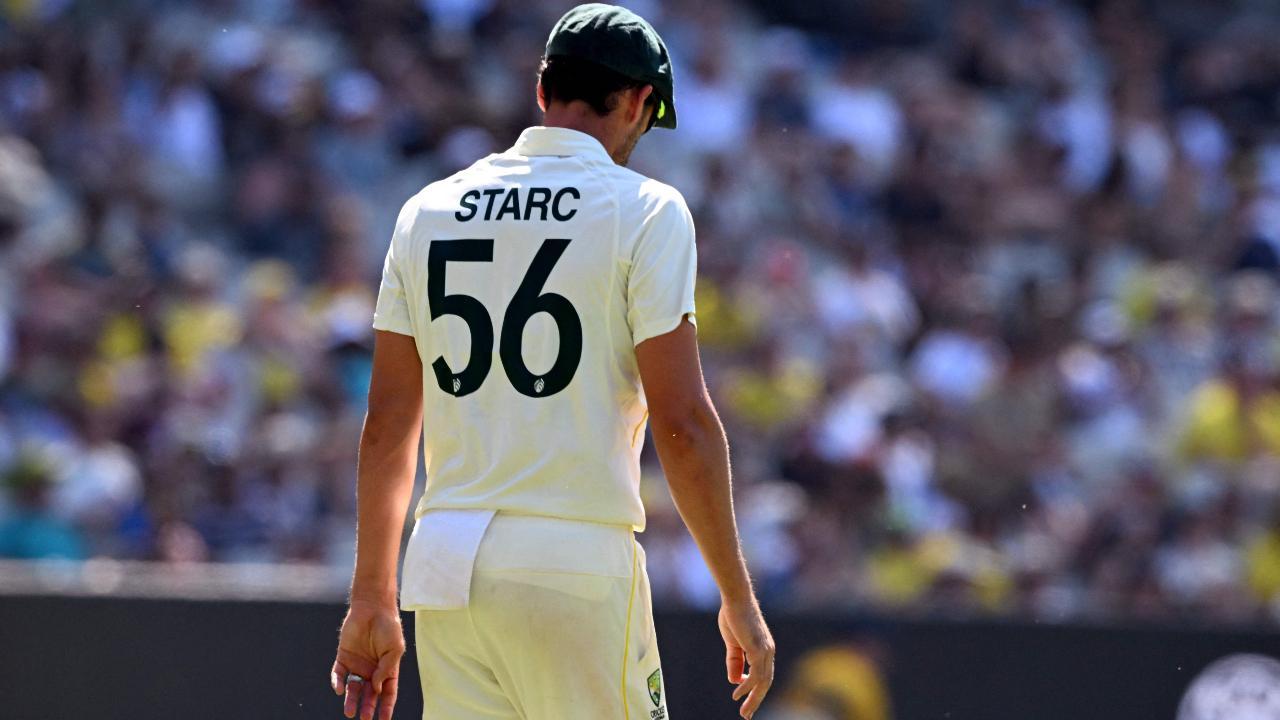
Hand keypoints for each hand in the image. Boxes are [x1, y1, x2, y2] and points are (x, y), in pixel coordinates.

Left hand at [330, 599, 405, 719]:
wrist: (372, 607)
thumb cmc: (388, 627)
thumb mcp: (394, 649)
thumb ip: (386, 669)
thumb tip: (376, 688)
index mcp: (387, 668)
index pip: (387, 693)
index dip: (386, 707)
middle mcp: (372, 669)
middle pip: (369, 694)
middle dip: (368, 707)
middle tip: (365, 719)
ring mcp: (357, 664)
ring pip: (353, 688)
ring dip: (351, 700)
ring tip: (349, 713)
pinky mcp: (343, 657)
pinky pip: (338, 674)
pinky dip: (337, 683)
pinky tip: (339, 690)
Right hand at [718, 596, 775, 718]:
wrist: (735, 598)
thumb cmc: (733, 616)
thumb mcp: (732, 643)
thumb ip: (734, 661)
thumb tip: (735, 681)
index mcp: (764, 649)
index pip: (764, 675)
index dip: (755, 690)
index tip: (744, 701)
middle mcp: (768, 651)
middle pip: (766, 682)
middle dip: (756, 700)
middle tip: (747, 715)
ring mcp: (765, 650)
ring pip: (762, 682)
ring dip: (752, 699)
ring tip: (744, 711)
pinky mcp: (758, 649)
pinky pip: (755, 675)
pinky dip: (746, 687)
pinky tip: (737, 694)